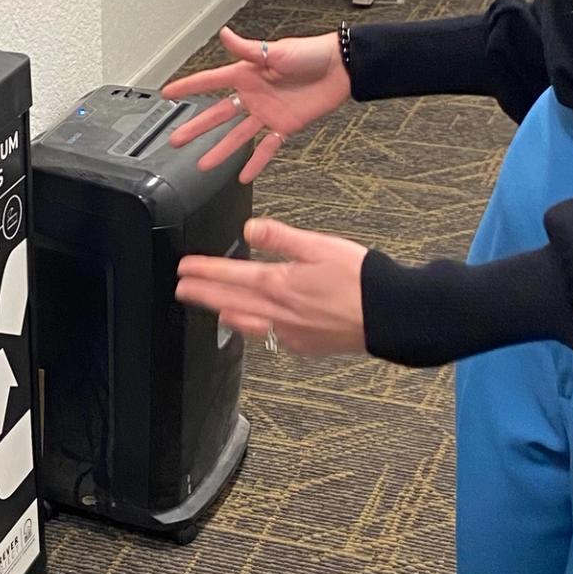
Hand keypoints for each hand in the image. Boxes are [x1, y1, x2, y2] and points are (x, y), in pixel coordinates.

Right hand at [161, 25, 349, 183]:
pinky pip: (267, 147)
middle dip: (196, 127)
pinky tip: (244, 175)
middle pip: (218, 115)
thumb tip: (225, 34)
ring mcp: (267, 112)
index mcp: (247, 74)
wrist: (341, 68)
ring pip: (237, 135)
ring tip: (202, 164)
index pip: (210, 82)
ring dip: (220, 150)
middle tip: (176, 139)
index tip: (167, 94)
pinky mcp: (285, 125)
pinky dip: (256, 161)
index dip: (188, 87)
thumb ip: (248, 48)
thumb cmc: (311, 53)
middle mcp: (253, 94)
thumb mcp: (277, 50)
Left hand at [174, 217, 369, 356]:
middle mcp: (280, 312)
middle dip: (203, 294)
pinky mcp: (306, 345)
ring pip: (248, 323)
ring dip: (225, 312)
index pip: (232, 276)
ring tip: (212, 308)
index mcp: (281, 285)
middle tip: (182, 290)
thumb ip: (281, 238)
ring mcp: (292, 332)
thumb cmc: (362, 281)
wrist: (390, 316)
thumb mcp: (320, 246)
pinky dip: (255, 329)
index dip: (205, 271)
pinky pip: (270, 337)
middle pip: (231, 302)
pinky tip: (256, 326)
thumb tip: (250, 228)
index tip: (185, 268)